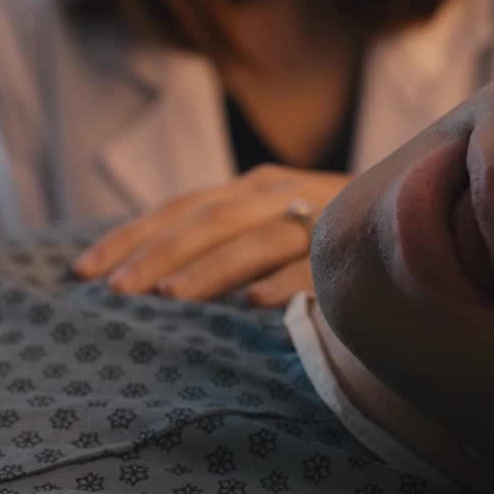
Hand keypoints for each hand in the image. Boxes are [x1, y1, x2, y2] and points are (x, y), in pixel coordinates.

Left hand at [73, 166, 349, 307]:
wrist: (411, 211)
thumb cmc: (320, 232)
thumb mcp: (264, 226)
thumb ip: (216, 241)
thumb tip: (138, 281)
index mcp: (246, 189)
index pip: (176, 210)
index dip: (129, 237)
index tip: (82, 272)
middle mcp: (275, 193)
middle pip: (208, 221)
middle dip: (159, 256)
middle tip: (119, 293)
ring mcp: (315, 216)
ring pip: (256, 240)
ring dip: (212, 269)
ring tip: (172, 299)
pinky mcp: (350, 247)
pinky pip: (314, 265)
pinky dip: (285, 281)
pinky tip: (255, 304)